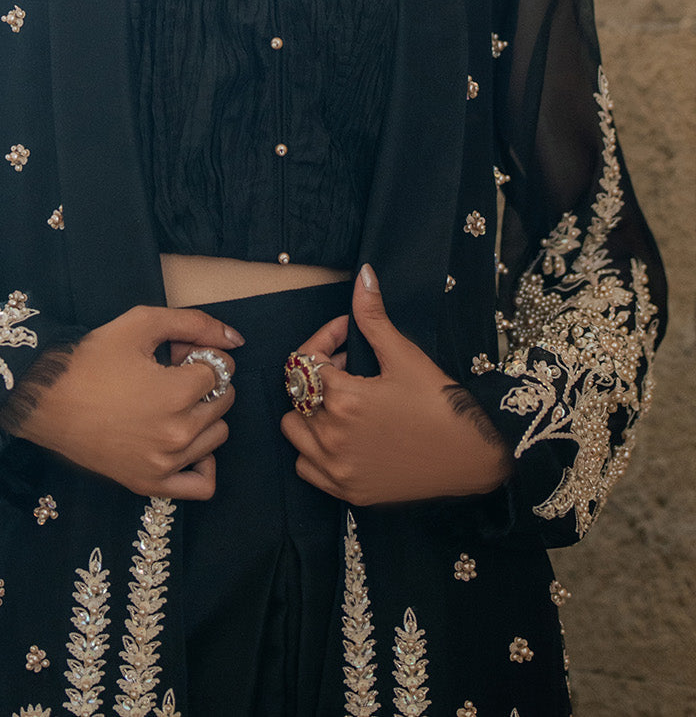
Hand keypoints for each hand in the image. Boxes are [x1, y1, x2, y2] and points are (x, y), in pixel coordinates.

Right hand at [0, 305, 242, 499]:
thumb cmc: (92, 359)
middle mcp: (177, 433)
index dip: (200, 356)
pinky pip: (202, 484)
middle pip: (223, 401)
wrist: (47, 400)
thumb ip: (195, 324)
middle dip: (204, 383)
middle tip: (172, 375)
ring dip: (204, 415)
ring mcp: (165, 463)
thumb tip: (236, 339)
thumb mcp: (141, 323)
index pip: (220, 370)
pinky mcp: (151, 484)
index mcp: (178, 393)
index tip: (177, 355)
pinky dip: (203, 463)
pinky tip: (185, 442)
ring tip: (171, 403)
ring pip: (217, 435)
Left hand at [280, 265, 511, 505]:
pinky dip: (314, 450)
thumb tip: (363, 274)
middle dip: (320, 373)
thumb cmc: (440, 403)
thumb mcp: (404, 354)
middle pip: (298, 392)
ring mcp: (337, 468)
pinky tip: (343, 434)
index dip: (325, 340)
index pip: (307, 360)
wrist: (471, 456)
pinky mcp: (347, 491)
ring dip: (311, 411)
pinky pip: (306, 467)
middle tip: (352, 366)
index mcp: (344, 399)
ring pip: (295, 430)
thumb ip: (373, 316)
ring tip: (344, 400)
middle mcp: (332, 437)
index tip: (347, 335)